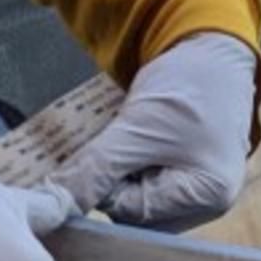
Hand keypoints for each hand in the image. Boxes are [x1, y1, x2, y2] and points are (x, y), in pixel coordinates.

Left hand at [52, 33, 257, 231]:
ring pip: (142, 198)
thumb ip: (93, 170)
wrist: (210, 47)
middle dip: (117, 180)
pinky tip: (140, 141)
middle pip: (141, 212)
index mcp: (209, 197)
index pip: (137, 213)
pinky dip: (135, 164)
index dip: (107, 185)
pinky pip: (152, 183)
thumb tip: (49, 205)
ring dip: (124, 171)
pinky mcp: (191, 173)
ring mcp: (202, 189)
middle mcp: (211, 202)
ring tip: (132, 137)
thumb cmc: (187, 85)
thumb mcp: (136, 128)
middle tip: (118, 142)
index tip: (103, 151)